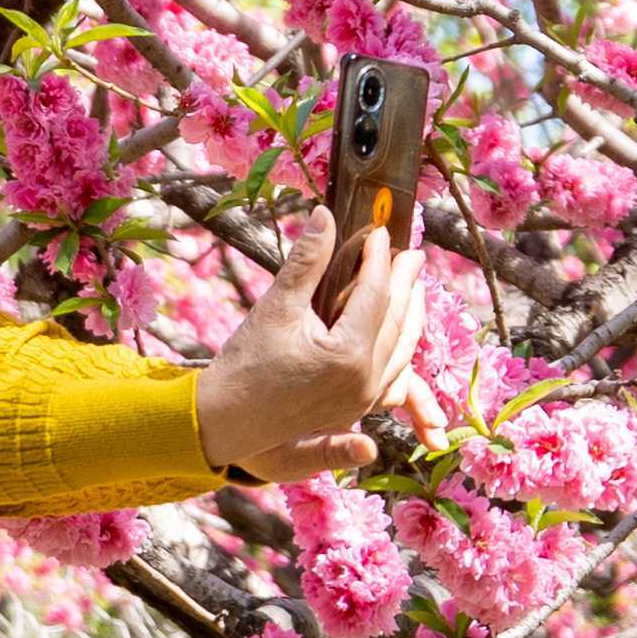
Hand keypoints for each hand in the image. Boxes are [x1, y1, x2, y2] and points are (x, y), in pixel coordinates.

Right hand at [194, 208, 432, 482]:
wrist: (223, 422)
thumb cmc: (244, 365)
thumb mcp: (276, 307)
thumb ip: (307, 261)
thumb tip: (324, 215)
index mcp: (349, 355)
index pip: (375, 295)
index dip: (379, 259)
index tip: (381, 231)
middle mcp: (366, 381)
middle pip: (398, 321)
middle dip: (407, 284)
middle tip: (414, 253)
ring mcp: (364, 400)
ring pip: (403, 351)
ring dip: (410, 315)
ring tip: (413, 286)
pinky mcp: (356, 410)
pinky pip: (395, 377)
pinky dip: (401, 349)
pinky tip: (398, 333)